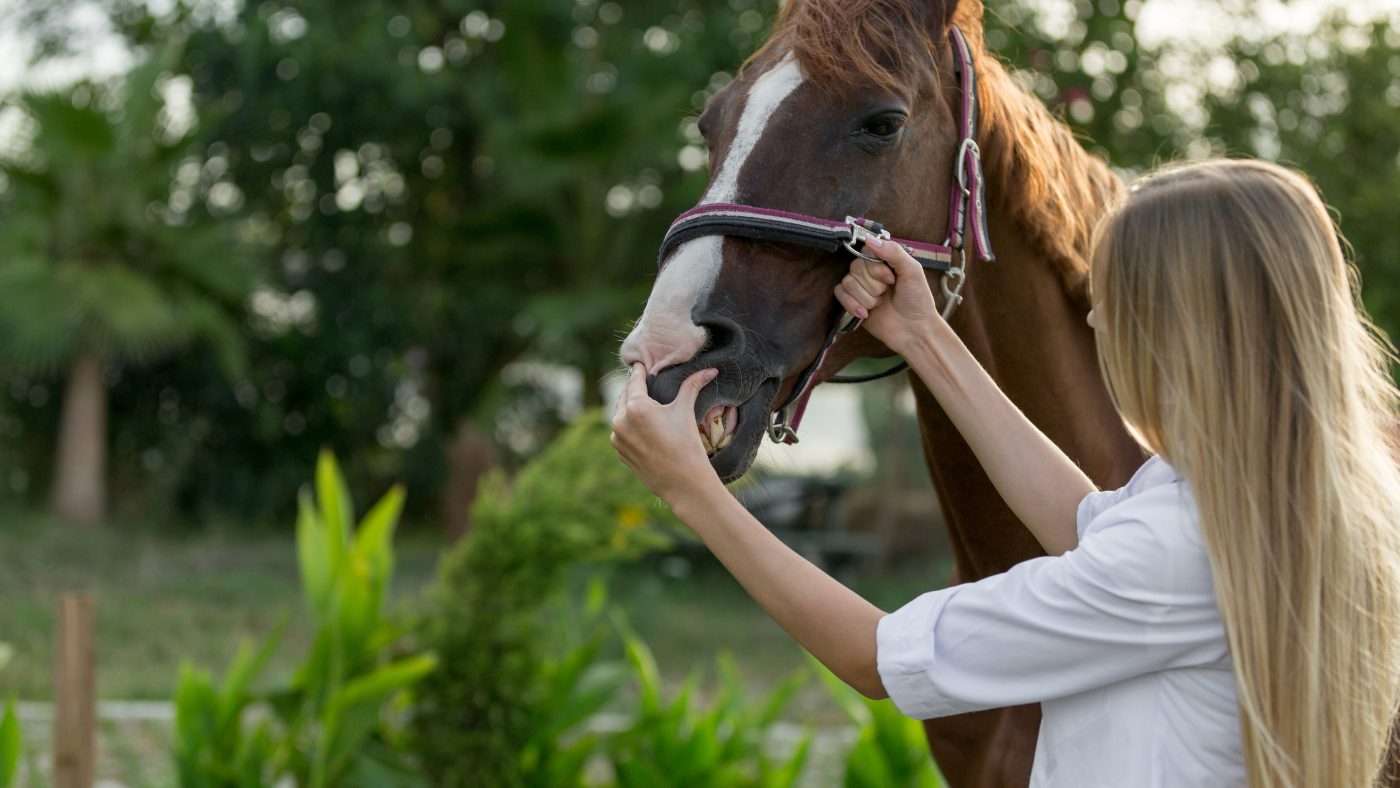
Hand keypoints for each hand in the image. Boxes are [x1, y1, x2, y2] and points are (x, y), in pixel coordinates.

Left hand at [611, 363, 723, 504]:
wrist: (683, 484)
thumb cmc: (686, 446)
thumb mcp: (686, 412)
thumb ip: (691, 386)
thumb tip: (709, 370)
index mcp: (636, 407)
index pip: (635, 381)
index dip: (639, 371)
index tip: (640, 364)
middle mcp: (620, 421)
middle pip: (625, 396)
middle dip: (634, 389)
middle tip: (643, 382)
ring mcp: (618, 438)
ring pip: (620, 414)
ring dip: (629, 407)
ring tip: (643, 404)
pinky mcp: (620, 452)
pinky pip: (621, 432)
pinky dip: (629, 426)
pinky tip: (642, 427)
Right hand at [833, 237, 940, 355]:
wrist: (914, 330)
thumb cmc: (917, 300)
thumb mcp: (912, 271)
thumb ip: (893, 252)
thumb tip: (869, 239)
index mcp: (885, 261)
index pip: (866, 251)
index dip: (875, 267)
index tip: (891, 279)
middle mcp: (870, 272)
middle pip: (855, 267)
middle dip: (873, 285)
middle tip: (887, 293)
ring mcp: (860, 288)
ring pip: (848, 283)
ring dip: (866, 297)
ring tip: (880, 305)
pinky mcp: (852, 303)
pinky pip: (839, 295)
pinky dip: (852, 305)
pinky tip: (866, 314)